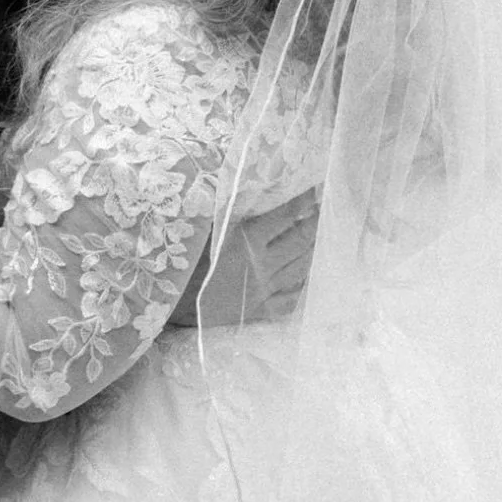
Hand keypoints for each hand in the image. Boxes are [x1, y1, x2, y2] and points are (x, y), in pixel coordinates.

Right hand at [165, 192, 318, 329]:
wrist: (175, 309)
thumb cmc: (183, 266)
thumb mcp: (202, 232)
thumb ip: (224, 214)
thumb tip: (241, 191)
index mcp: (246, 242)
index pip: (284, 216)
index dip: (302, 202)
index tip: (314, 191)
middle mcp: (261, 265)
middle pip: (300, 241)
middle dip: (315, 223)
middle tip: (325, 210)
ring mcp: (264, 289)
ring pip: (301, 268)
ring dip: (313, 250)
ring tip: (320, 237)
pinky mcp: (261, 310)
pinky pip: (290, 298)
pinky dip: (302, 285)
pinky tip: (306, 275)